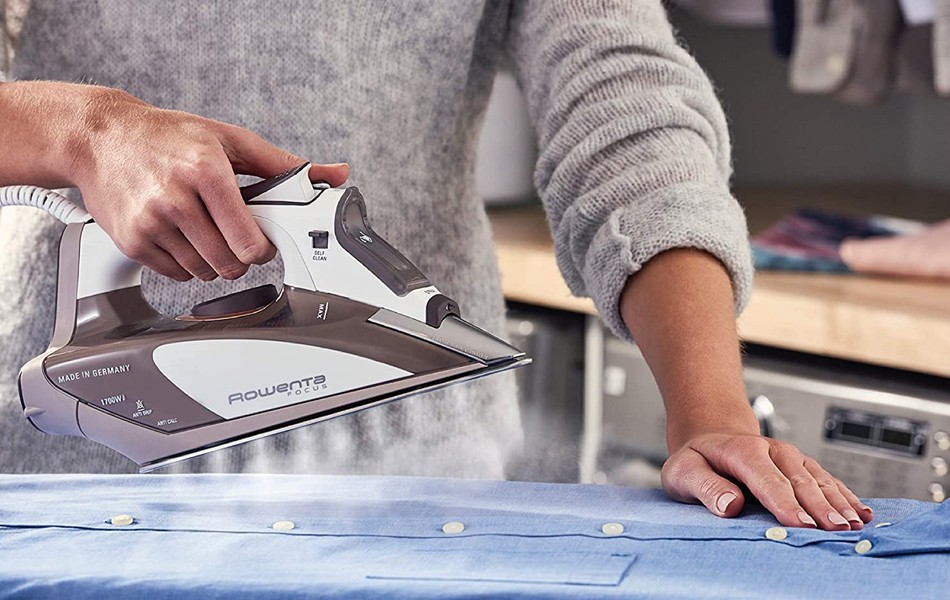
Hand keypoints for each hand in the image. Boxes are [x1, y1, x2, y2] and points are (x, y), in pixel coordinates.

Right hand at [68, 86, 348, 280]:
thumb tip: (335, 174)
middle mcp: (176, 198)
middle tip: (235, 237)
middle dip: (241, 258)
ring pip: (204, 273)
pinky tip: (181, 236)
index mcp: (206, 171)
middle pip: (230, 264)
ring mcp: (151, 222)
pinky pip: (175, 274)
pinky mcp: (132, 241)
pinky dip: (185, 264)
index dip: (264, 249)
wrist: (100, 137)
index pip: (250, 242)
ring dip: (213, 262)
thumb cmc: (167, 136)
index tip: (262, 242)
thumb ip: (283, 164)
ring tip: (205, 231)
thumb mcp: (228, 139)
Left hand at [661, 431, 872, 530]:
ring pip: (819, 481)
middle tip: (837, 531)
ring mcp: (791, 458)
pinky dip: (846, 496)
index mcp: (743, 451)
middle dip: (820, 507)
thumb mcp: (684, 471)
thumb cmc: (697, 460)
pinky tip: (862, 512)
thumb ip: (705, 487)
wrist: (710, 439)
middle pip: (800, 482)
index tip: (800, 524)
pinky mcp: (802, 466)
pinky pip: (828, 480)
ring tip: (855, 526)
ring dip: (839, 503)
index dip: (785, 503)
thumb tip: (729, 505)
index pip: (767, 480)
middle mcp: (772, 451)